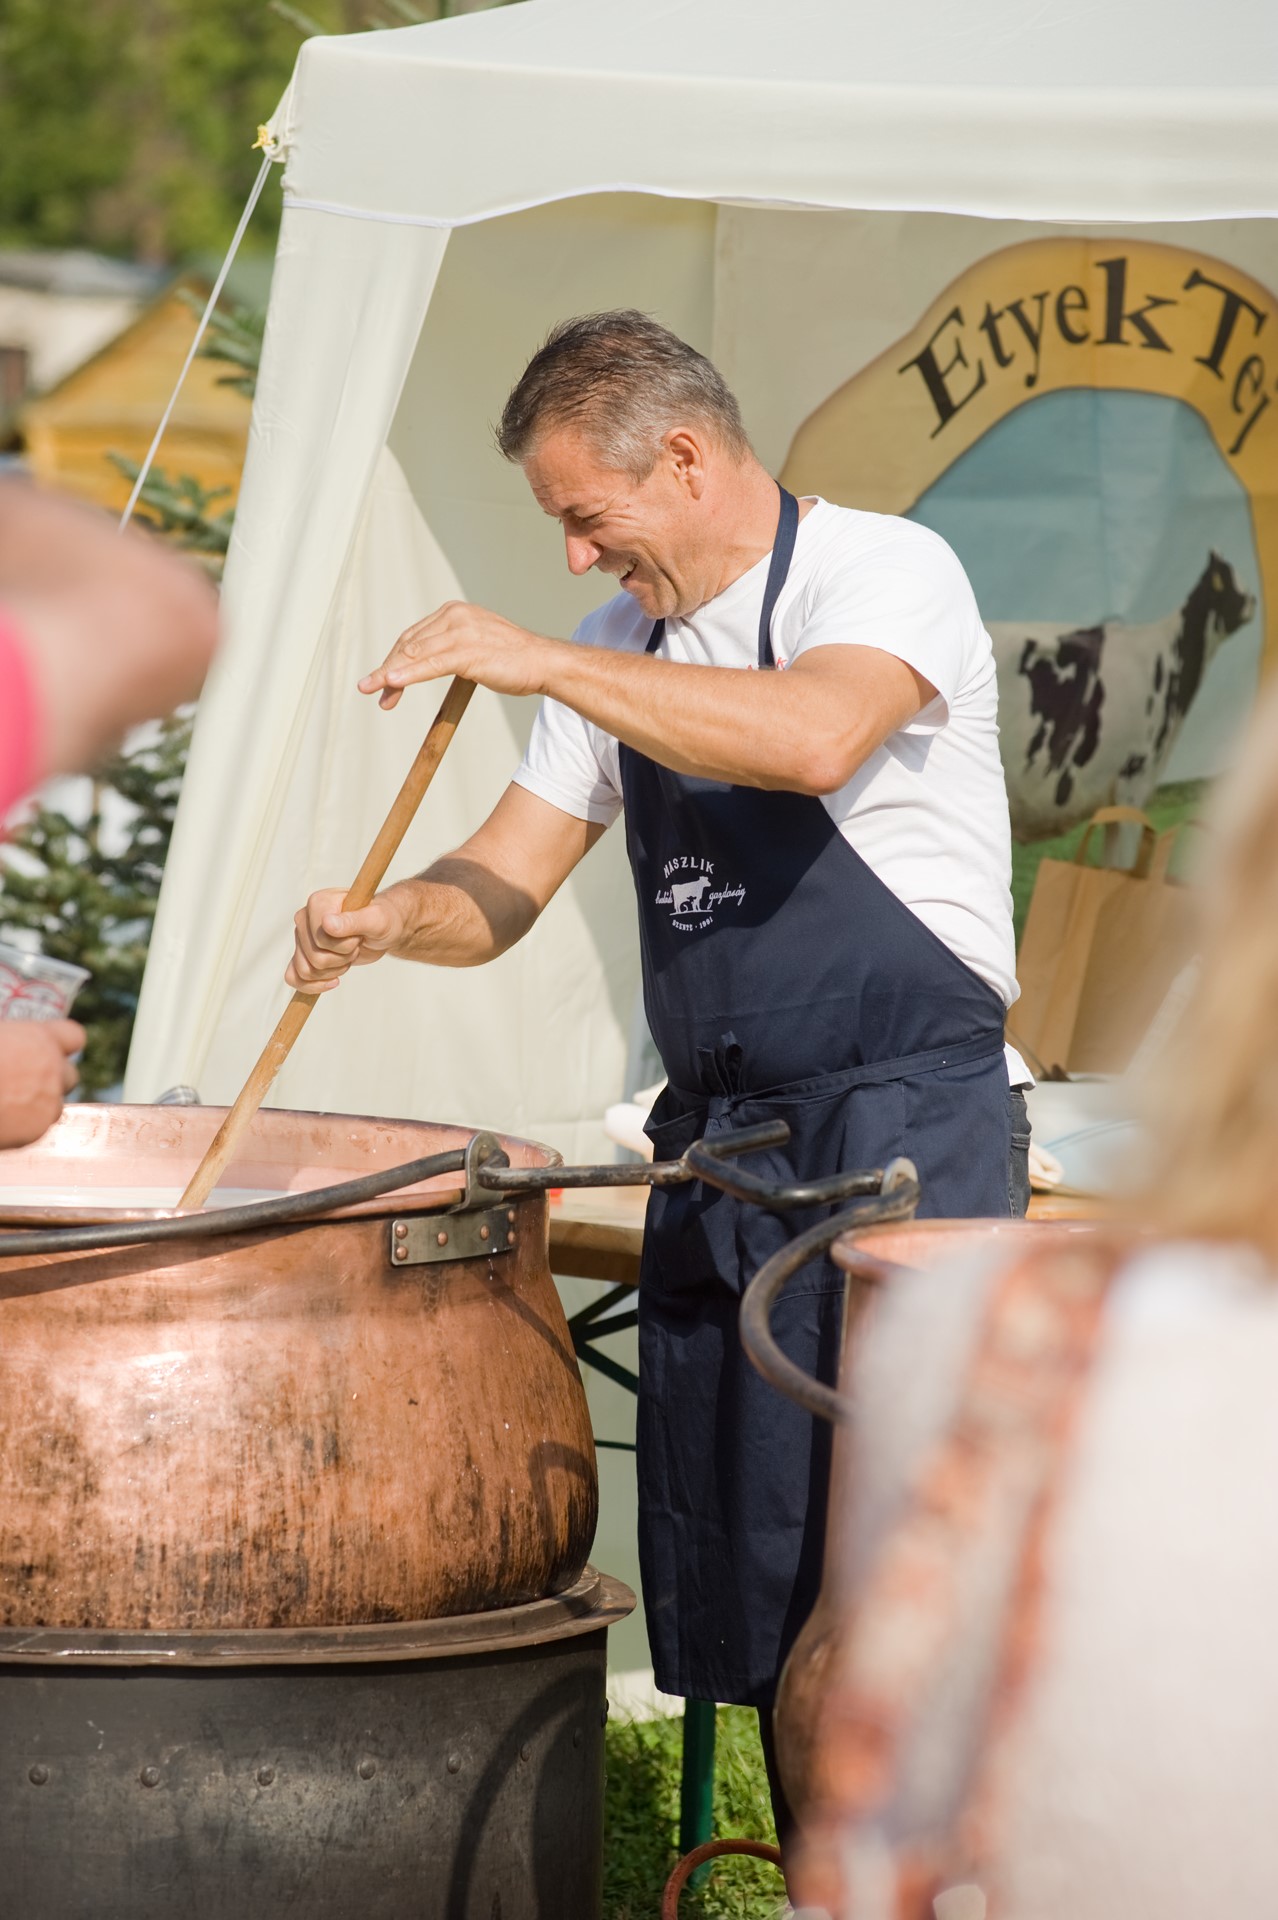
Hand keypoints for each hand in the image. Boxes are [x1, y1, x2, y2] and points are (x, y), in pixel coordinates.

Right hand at [0, 1019, 84, 1149]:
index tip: (49, 1050)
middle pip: (70, 1075)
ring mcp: (47, 1101)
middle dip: (53, 1079)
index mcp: (39, 1038)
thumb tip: (10, 1045)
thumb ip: (11, 1040)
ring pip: (56, 1105)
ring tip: (9, 1103)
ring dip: (40, 1105)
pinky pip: (38, 1127)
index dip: (61, 1044)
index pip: (74, 1036)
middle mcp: (51, 1069)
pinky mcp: (36, 1130)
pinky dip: (24, 1126)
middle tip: (27, 1083)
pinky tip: (3, 1120)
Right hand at [285, 887, 411, 993]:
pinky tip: (333, 980)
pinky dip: (313, 985)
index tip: (359, 934)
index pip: (321, 939)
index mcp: (318, 902)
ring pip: (306, 970)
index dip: (345, 945)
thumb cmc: (382, 919)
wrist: (382, 929)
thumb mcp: (376, 919)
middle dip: (342, 959)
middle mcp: (304, 918)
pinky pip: (293, 977)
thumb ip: (353, 920)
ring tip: (348, 955)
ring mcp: (301, 937)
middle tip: (356, 945)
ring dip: (334, 970)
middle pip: (314, 957)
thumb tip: (327, 924)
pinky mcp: (303, 954)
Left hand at [358, 602, 558, 709]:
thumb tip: (422, 664)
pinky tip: (391, 682)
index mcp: (454, 612)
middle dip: (387, 668)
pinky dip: (408, 675)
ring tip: (372, 689)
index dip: (394, 658)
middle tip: (371, 690)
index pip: (414, 635)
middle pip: (409, 643)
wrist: (543, 662)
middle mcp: (454, 616)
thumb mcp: (474, 645)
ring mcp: (461, 632)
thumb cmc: (513, 659)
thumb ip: (449, 649)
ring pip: (415, 654)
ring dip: (389, 674)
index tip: (383, 680)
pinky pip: (430, 665)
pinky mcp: (468, 651)